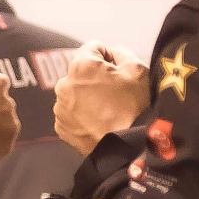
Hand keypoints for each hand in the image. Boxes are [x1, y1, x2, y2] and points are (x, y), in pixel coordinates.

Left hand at [54, 41, 148, 156]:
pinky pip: (72, 113)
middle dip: (95, 78)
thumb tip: (111, 54)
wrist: (128, 149)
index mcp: (80, 66)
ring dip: (87, 97)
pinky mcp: (61, 128)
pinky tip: (98, 122)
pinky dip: (82, 115)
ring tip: (107, 110)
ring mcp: (60, 108)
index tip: (119, 72)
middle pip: (81, 72)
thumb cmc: (135, 107)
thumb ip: (121, 53)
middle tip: (115, 94)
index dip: (109, 57)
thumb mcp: (138, 70)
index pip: (93, 48)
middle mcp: (63, 85)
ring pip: (75, 93)